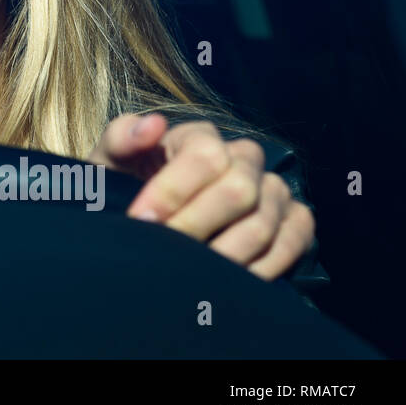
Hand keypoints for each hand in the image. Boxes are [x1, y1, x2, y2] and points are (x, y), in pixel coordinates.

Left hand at [85, 113, 315, 279]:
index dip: (173, 191)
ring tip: (192, 273)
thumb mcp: (111, 161)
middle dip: (197, 226)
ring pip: (264, 221)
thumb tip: (153, 125)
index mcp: (200, 137)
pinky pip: (294, 239)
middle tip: (166, 252)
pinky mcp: (292, 218)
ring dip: (226, 254)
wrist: (147, 218)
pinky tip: (231, 279)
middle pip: (238, 190)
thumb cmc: (126, 185)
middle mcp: (243, 157)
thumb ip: (122, 138)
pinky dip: (266, 265)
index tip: (142, 220)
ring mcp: (271, 188)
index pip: (205, 156)